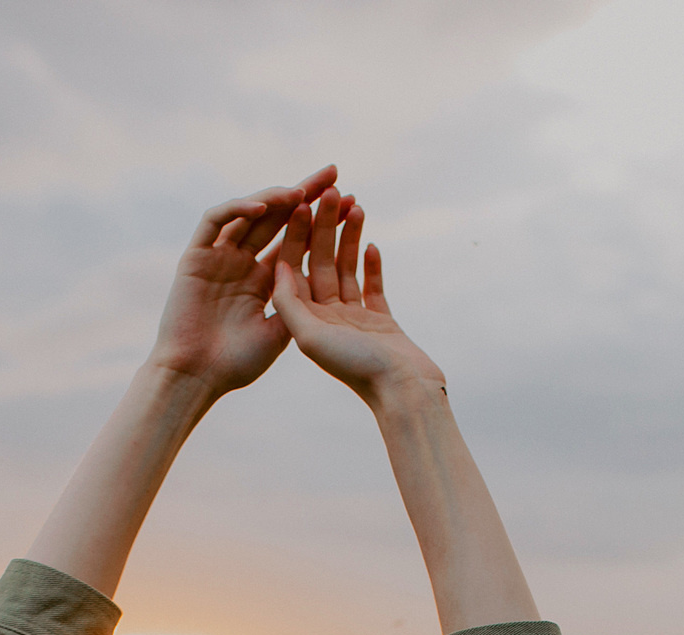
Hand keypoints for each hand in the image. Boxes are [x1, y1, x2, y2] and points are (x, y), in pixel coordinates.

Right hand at [146, 167, 333, 395]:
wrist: (195, 378)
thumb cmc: (235, 365)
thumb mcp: (279, 333)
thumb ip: (298, 304)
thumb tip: (331, 283)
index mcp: (264, 280)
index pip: (297, 240)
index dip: (322, 220)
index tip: (351, 204)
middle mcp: (243, 262)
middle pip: (278, 218)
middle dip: (305, 194)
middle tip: (333, 173)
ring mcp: (218, 257)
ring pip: (248, 214)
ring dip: (274, 198)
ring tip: (301, 191)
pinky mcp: (195, 256)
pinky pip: (215, 221)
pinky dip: (237, 210)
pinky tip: (262, 206)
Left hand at [269, 190, 445, 407]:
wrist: (404, 392)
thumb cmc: (357, 368)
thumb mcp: (312, 337)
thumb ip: (291, 302)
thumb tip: (278, 267)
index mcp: (306, 322)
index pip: (296, 268)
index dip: (297, 234)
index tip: (301, 202)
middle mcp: (326, 320)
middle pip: (321, 264)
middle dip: (325, 227)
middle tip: (330, 192)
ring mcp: (353, 321)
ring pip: (347, 271)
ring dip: (349, 238)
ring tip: (354, 206)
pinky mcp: (380, 323)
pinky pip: (372, 288)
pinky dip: (371, 266)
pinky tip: (371, 244)